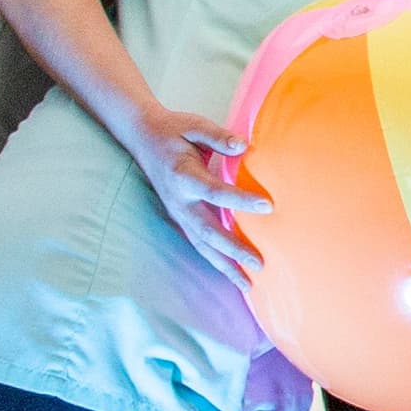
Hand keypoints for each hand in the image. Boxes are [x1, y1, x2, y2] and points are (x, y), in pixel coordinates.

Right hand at [110, 98, 268, 284]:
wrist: (142, 137)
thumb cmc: (173, 130)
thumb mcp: (194, 126)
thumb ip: (218, 136)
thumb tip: (244, 146)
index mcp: (184, 176)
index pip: (216, 191)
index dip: (241, 200)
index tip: (268, 206)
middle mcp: (179, 200)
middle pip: (208, 230)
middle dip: (233, 249)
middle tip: (259, 263)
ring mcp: (178, 212)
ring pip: (202, 245)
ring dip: (224, 266)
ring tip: (248, 285)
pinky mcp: (180, 218)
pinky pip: (198, 244)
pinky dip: (215, 261)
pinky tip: (232, 275)